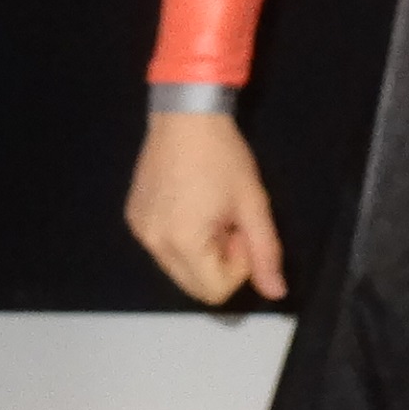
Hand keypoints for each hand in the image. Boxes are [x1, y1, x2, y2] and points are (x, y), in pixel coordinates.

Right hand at [125, 113, 286, 305]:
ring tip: (210, 212)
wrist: (185, 115)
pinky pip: (162, 249)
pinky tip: (190, 205)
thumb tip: (276, 293)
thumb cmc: (224, 157)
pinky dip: (181, 239)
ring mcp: (138, 232)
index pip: (215, 291)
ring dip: (201, 252)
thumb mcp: (253, 204)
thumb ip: (266, 252)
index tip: (240, 231)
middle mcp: (153, 244)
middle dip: (219, 264)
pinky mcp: (132, 218)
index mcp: (183, 243)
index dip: (238, 268)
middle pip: (194, 287)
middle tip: (227, 223)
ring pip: (178, 270)